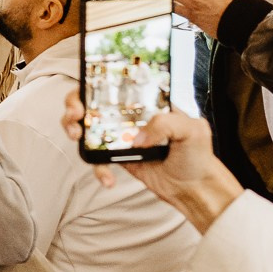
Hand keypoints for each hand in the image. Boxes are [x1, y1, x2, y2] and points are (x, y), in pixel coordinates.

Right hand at [57, 91, 240, 228]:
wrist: (194, 189)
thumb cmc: (198, 155)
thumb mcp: (193, 130)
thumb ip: (166, 124)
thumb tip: (137, 136)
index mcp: (147, 102)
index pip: (117, 83)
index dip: (94, 81)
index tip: (85, 88)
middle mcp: (131, 116)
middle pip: (93, 102)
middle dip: (75, 103)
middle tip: (76, 113)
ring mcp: (121, 137)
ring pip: (88, 128)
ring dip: (74, 128)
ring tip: (76, 136)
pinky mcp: (117, 158)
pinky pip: (98, 159)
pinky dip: (97, 169)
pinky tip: (108, 179)